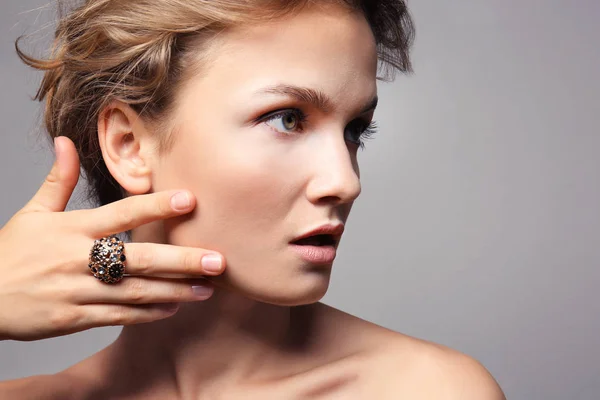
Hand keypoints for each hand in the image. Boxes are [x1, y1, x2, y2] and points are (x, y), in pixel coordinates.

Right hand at [0, 137, 225, 340]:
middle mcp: (79, 260)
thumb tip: (66, 141)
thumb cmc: (10, 254)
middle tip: (219, 260)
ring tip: (208, 289)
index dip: (157, 206)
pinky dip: (148, 312)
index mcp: (72, 229)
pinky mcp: (75, 318)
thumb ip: (58, 180)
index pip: (122, 213)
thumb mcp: (32, 214)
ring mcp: (78, 292)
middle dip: (183, 260)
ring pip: (136, 292)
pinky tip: (174, 307)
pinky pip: (120, 315)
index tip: (190, 199)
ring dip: (176, 291)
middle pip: (140, 259)